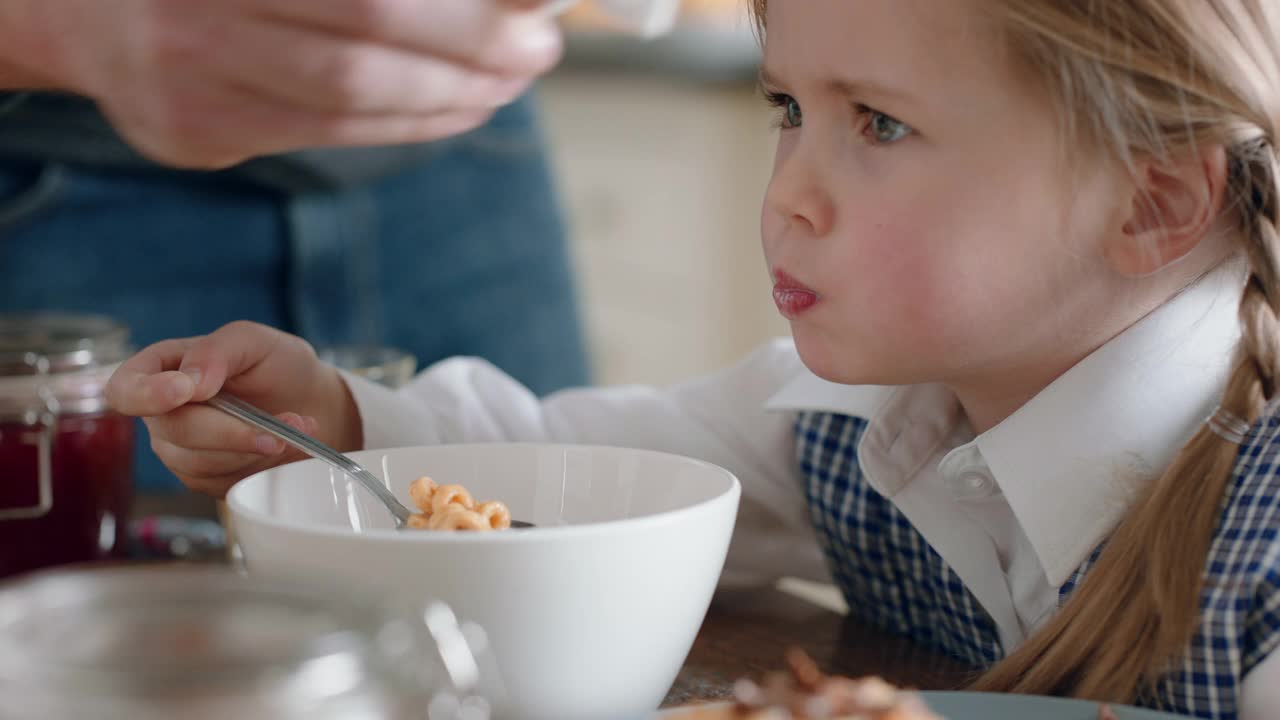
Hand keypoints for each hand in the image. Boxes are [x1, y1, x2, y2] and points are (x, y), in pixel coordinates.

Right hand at [0, 0, 561, 167]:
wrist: (79, 2)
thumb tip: (496, 0)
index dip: (465, 17)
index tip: (533, 17)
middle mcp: (200, 11)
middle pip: (365, 46)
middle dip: (470, 58)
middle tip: (533, 56)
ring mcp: (189, 77)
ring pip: (347, 103)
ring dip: (446, 100)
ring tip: (502, 86)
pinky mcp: (195, 133)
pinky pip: (324, 136)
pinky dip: (401, 124)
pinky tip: (447, 108)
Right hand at [105, 321, 362, 496]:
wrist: (311, 402)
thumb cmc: (276, 365)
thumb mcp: (253, 341)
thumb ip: (216, 351)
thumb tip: (190, 383)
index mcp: (162, 368)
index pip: (125, 389)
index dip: (146, 395)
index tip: (185, 392)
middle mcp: (163, 413)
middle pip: (176, 431)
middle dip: (232, 431)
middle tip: (280, 427)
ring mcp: (181, 449)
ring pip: (202, 462)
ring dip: (255, 447)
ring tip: (295, 426)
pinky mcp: (206, 478)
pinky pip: (223, 480)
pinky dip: (261, 464)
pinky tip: (287, 444)